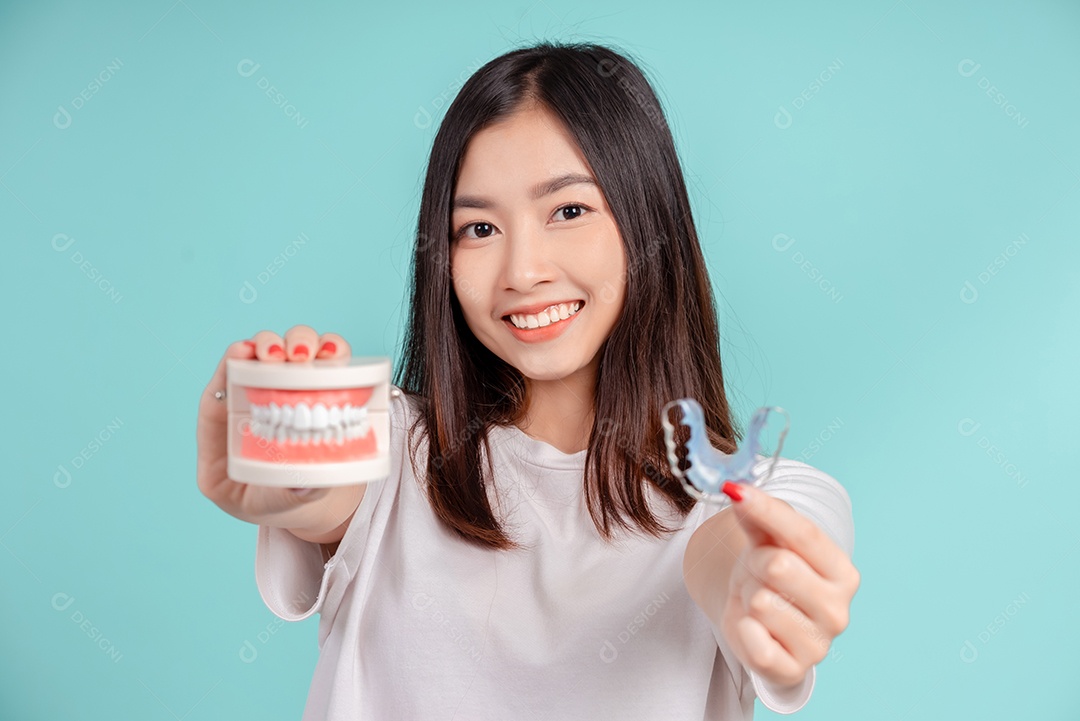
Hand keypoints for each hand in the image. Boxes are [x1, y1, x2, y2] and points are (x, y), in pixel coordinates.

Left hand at [196, 325, 353, 527]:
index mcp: (230, 428)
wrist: (313, 504)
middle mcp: (260, 399)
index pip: (223, 391)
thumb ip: (284, 493)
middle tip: (277, 354)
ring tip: (307, 353)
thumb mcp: (269, 503)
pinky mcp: (326, 386)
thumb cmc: (278, 502)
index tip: (241, 352)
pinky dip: (333, 349)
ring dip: (299, 342)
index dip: (228, 367)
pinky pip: (330, 360)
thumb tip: (305, 484)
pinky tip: (333, 353)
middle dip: (265, 347)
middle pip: (257, 359)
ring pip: (292, 350)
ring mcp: (293, 389)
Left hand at [720, 482, 859, 688]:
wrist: (756, 617)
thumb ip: (758, 514)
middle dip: (754, 564)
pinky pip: (755, 642)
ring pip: (762, 602)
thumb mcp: (766, 538)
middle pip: (779, 565)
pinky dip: (743, 629)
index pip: (804, 533)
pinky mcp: (792, 670)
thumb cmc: (767, 573)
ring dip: (747, 598)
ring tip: (756, 600)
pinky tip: (754, 627)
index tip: (737, 492)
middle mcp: (838, 609)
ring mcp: (819, 644)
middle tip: (756, 572)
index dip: (767, 510)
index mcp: (842, 572)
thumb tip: (740, 491)